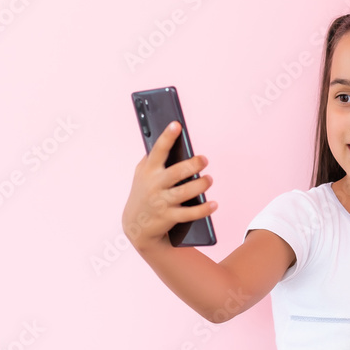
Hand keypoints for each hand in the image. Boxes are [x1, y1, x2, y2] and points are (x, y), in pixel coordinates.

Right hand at [122, 122, 216, 252]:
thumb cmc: (144, 192)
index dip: (167, 137)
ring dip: (200, 185)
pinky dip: (203, 209)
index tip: (176, 125)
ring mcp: (161, 202)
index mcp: (148, 170)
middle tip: (204, 160)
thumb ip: (153, 158)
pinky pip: (189, 214)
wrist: (135, 224)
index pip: (158, 150)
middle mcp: (154, 185)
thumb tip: (170, 139)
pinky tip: (213, 204)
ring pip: (184, 192)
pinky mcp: (169, 217)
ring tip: (209, 179)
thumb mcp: (142, 174)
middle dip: (192, 165)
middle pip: (176, 172)